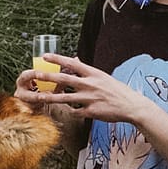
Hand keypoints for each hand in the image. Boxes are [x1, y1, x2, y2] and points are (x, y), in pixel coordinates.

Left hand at [14, 55, 141, 124]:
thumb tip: (75, 61)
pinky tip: (68, 110)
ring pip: (65, 98)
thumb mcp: (103, 77)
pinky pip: (75, 112)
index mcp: (93, 74)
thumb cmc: (117, 91)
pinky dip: (70, 111)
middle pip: (65, 80)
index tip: (45, 56)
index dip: (57, 59)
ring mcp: (90, 99)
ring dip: (50, 97)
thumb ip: (87, 72)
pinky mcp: (91, 112)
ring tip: (39, 97)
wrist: (131, 106)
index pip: (72, 64)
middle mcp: (90, 85)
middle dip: (49, 77)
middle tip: (36, 74)